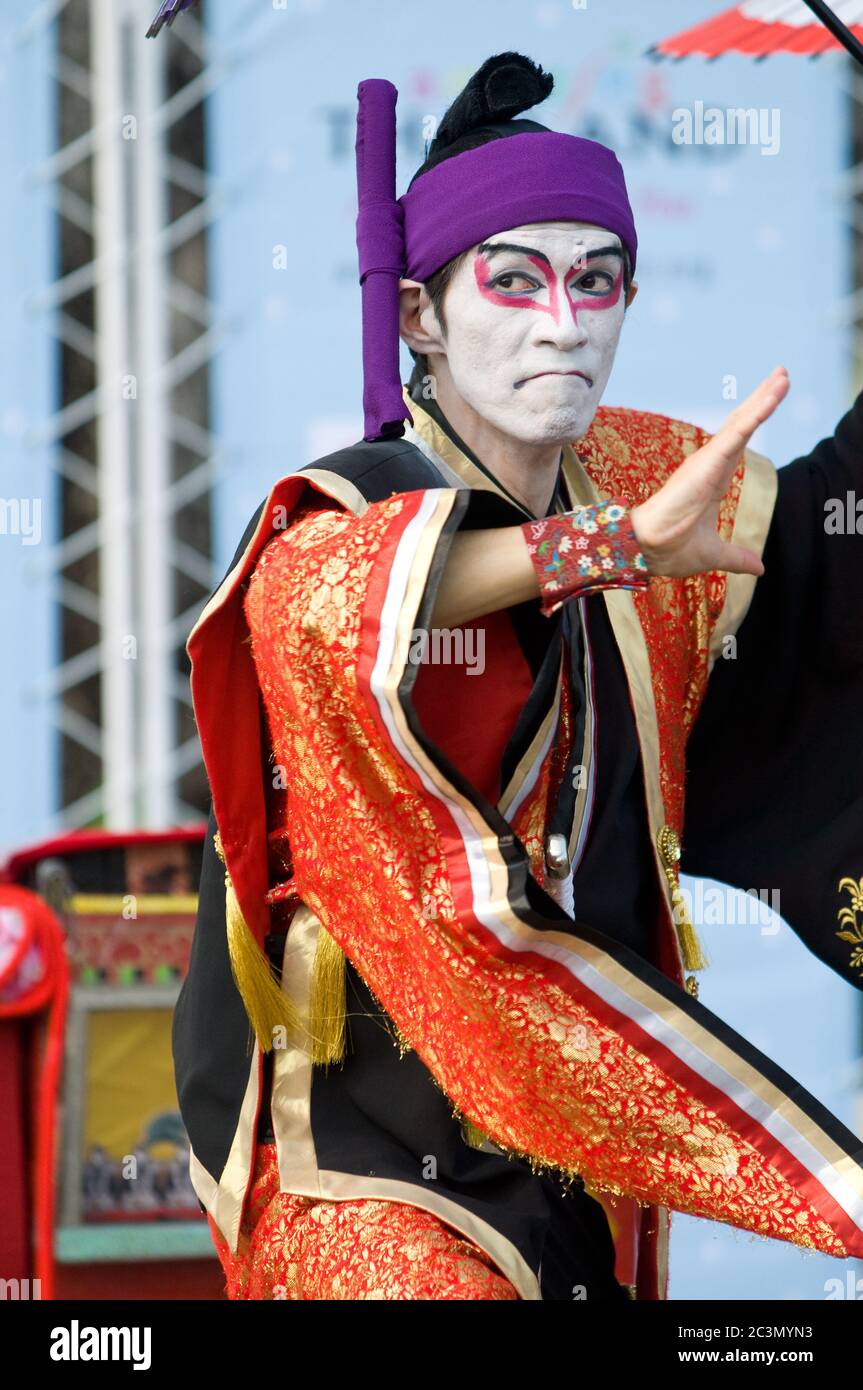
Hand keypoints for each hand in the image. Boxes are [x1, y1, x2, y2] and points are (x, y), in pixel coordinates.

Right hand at [630, 367, 788, 578]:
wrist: (645, 551)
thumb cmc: (669, 550)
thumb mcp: (714, 554)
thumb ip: (737, 556)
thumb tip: (759, 567)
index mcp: (711, 481)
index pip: (738, 444)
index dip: (753, 422)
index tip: (770, 401)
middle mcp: (709, 465)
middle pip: (741, 425)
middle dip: (761, 399)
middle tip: (781, 375)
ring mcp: (708, 461)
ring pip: (741, 423)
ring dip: (763, 398)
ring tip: (783, 376)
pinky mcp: (707, 462)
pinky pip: (737, 432)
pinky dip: (756, 413)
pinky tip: (772, 397)